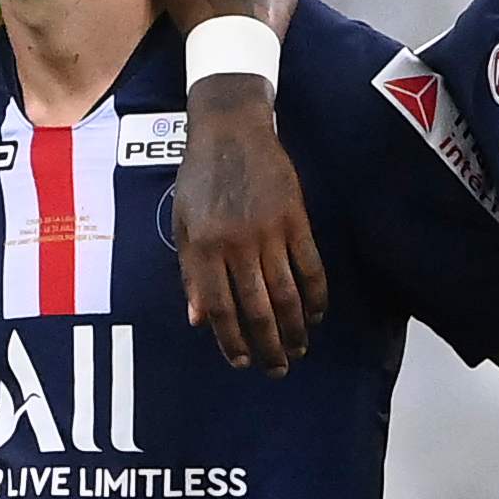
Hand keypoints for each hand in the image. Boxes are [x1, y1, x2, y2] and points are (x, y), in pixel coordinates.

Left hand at [173, 90, 328, 371]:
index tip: (241, 361)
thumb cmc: (199, 178)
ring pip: (286, 293)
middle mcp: (235, 244)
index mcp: (203, 247)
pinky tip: (315, 315)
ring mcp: (269, 231)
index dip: (230, 340)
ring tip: (298, 350)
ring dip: (294, 328)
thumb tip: (198, 320)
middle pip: (256, 308)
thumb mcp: (183, 225)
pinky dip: (316, 295)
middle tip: (276, 369)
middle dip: (267, 345)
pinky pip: (310, 265)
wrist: (230, 129)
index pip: (218, 308)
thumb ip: (190, 274)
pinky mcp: (296, 218)